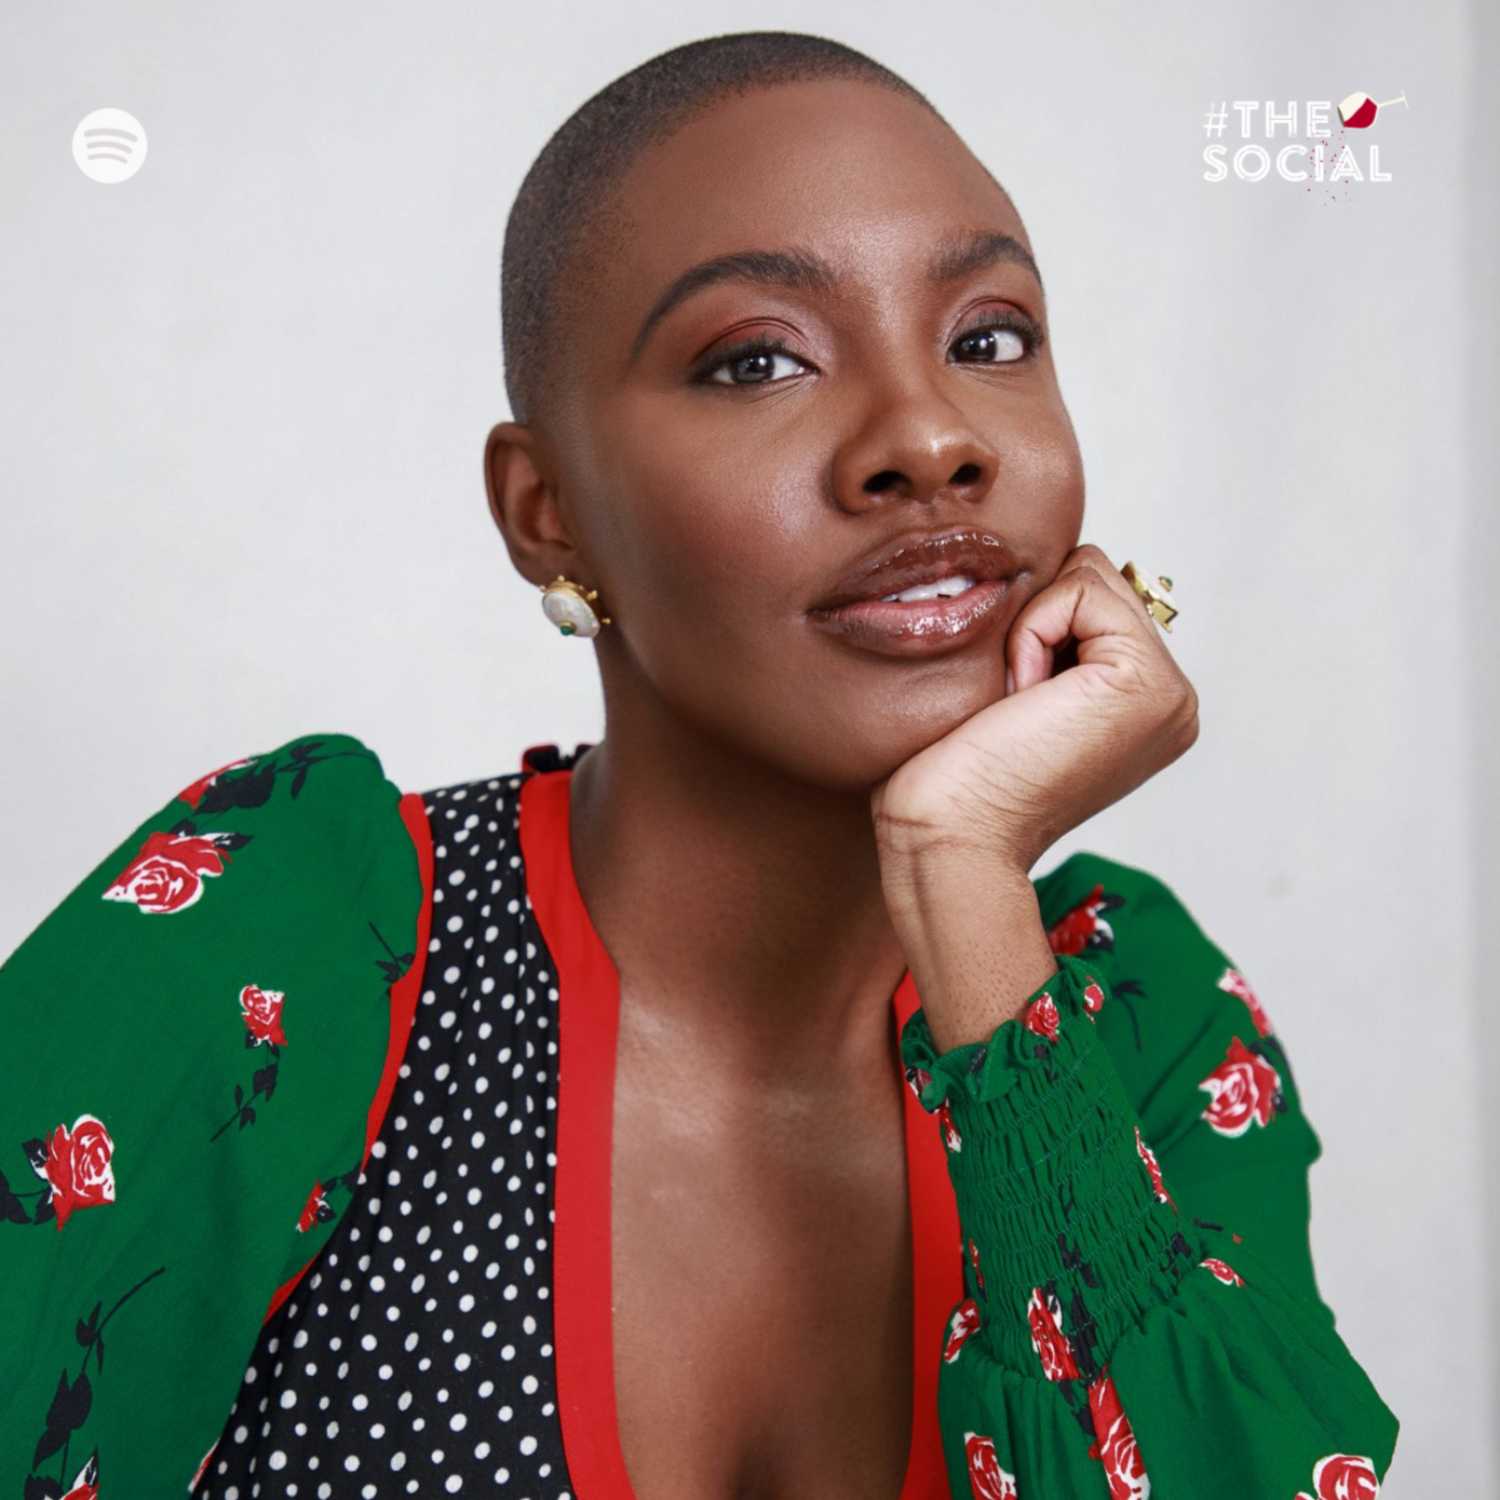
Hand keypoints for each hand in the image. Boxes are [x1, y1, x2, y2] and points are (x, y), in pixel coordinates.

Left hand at [869, 544, 1199, 874]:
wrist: (951, 836)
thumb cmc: (958, 777)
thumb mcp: (1016, 688)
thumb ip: (1056, 636)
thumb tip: (1054, 568)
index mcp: (1148, 705)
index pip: (1095, 598)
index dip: (1035, 626)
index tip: (1015, 704)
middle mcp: (1173, 701)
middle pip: (1098, 577)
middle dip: (1038, 621)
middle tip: (1016, 703)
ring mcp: (1171, 694)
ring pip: (1090, 575)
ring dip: (1032, 628)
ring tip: (1020, 703)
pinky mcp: (1147, 682)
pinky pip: (1080, 589)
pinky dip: (1031, 632)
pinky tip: (1023, 698)